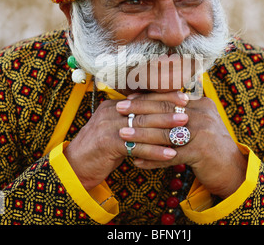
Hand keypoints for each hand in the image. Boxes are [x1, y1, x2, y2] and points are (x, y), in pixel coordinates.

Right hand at [63, 91, 188, 190]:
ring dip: (165, 130)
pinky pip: (137, 147)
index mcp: (114, 105)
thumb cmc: (101, 149)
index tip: (184, 98)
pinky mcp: (107, 144)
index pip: (143, 97)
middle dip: (168, 111)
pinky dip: (155, 151)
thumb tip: (158, 115)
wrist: (75, 166)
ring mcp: (108, 126)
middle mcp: (111, 112)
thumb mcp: (116, 130)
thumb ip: (132, 121)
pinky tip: (171, 154)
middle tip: (188, 113)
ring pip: (142, 127)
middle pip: (144, 109)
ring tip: (184, 133)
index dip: (163, 97)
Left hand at [116, 92, 247, 199]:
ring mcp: (203, 132)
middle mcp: (203, 114)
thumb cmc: (210, 147)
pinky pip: (170, 156)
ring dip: (141, 135)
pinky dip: (152, 159)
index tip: (128, 99)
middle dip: (139, 110)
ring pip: (165, 132)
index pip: (169, 97)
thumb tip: (155, 105)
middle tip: (119, 109)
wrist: (232, 170)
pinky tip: (137, 161)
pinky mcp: (201, 152)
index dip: (147, 97)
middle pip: (165, 110)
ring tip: (121, 135)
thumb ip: (182, 114)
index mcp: (201, 104)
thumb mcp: (199, 124)